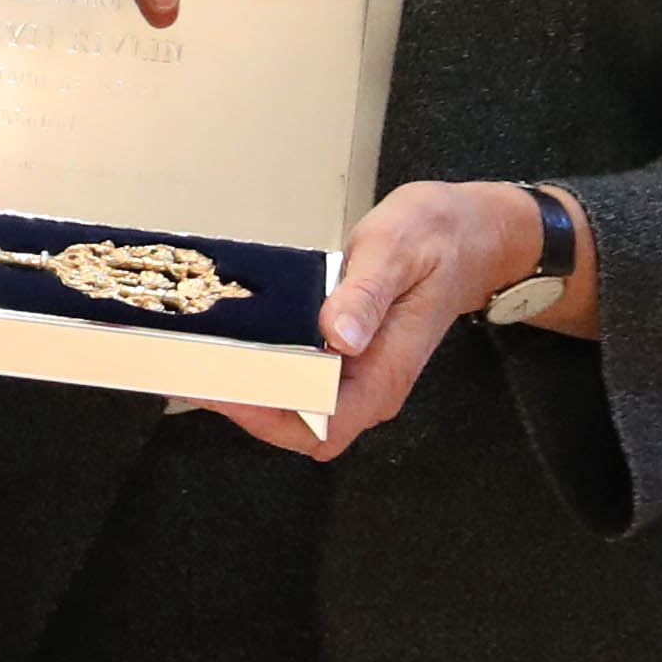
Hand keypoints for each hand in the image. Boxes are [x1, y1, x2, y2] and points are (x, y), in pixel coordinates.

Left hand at [197, 178, 547, 462]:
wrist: (470, 234)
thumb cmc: (437, 239)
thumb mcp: (396, 252)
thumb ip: (365, 295)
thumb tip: (339, 336)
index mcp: (384, 373)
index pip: (319, 425)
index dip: (265, 415)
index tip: (220, 387)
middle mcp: (371, 385)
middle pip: (296, 427)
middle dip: (242, 407)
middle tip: (191, 371)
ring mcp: (359, 375)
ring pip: (293, 408)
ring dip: (247, 390)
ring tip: (198, 358)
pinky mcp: (348, 358)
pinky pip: (299, 379)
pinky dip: (262, 369)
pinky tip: (232, 343)